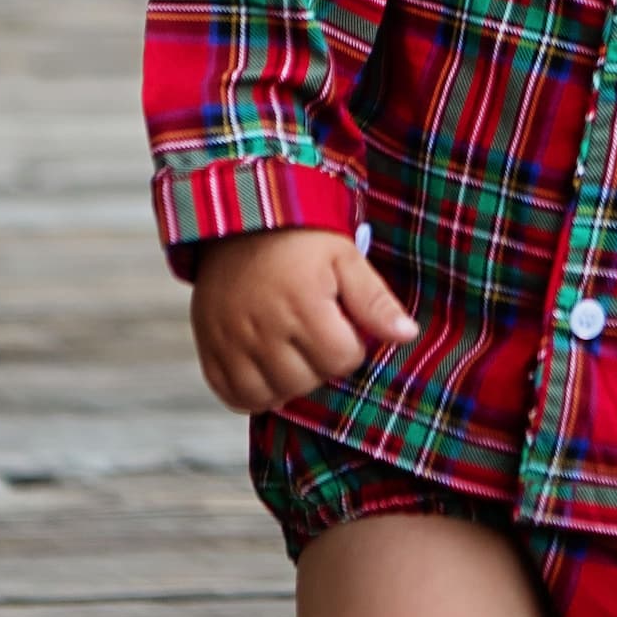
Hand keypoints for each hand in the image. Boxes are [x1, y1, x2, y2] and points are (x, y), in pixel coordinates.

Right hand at [189, 228, 418, 412]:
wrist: (241, 219)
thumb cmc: (300, 238)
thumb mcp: (345, 257)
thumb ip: (375, 300)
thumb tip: (407, 334)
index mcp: (303, 304)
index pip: (342, 360)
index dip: (351, 344)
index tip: (342, 321)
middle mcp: (264, 328)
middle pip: (307, 382)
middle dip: (321, 363)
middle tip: (315, 331)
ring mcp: (232, 340)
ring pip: (270, 397)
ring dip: (289, 382)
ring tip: (293, 350)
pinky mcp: (209, 346)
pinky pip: (231, 396)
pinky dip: (252, 393)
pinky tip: (266, 370)